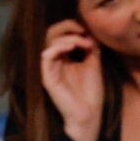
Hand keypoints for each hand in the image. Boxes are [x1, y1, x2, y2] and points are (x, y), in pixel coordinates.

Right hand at [40, 20, 104, 140]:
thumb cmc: (91, 92)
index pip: (61, 33)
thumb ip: (90, 46)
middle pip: (51, 33)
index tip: (89, 32)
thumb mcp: (94, 62)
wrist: (89, 113)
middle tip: (82, 31)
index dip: (73, 26)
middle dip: (67, 26)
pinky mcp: (47, 78)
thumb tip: (90, 30)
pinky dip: (58, 47)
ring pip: (48, 42)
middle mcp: (54, 61)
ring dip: (66, 37)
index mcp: (63, 57)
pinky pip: (45, 57)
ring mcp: (50, 69)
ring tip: (82, 42)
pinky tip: (72, 47)